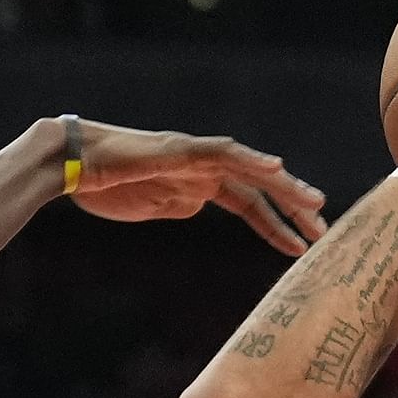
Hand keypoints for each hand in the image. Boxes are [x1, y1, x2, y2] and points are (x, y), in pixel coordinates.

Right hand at [70, 124, 325, 256]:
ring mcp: (194, 156)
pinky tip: (275, 168)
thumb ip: (178, 206)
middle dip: (293, 208)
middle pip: (259, 187)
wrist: (74, 167)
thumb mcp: (150, 208)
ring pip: (249, 168)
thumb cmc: (105, 188)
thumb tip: (198, 205)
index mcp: (199, 185)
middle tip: (324, 230)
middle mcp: (204, 168)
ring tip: (314, 204)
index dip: (276, 226)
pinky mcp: (180, 149)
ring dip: (285, 186)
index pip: (250, 205)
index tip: (300, 248)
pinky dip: (250, 159)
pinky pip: (222, 152)